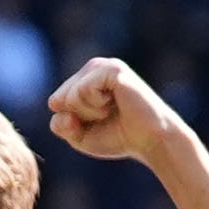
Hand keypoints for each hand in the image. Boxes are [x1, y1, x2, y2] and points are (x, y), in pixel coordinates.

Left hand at [45, 57, 186, 167]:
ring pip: (70, 94)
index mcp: (85, 78)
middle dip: (79, 117)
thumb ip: (59, 125)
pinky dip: (96, 105)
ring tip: (113, 110)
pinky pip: (84, 90)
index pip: (55, 102)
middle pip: (59, 98)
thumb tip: (56, 104)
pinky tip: (117, 104)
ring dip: (89, 112)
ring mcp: (104, 66)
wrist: (153, 141)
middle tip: (107, 118)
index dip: (73, 122)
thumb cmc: (120, 137)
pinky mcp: (113, 70)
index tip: (99, 123)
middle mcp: (94, 67)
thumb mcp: (80, 137)